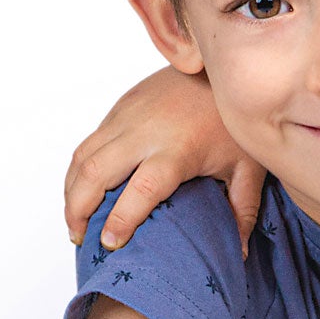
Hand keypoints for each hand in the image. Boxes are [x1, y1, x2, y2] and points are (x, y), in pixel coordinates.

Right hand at [64, 66, 264, 254]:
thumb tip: (238, 253)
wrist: (219, 66)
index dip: (122, 218)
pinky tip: (82, 192)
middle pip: (96, 172)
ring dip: (71, 192)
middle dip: (79, 210)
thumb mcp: (248, 166)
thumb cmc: (234, 119)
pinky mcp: (119, 108)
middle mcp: (144, 132)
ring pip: (82, 157)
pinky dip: (78, 171)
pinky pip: (87, 143)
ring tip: (75, 223)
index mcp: (178, 149)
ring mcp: (126, 117)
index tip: (111, 243)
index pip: (142, 189)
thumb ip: (243, 210)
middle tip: (81, 238)